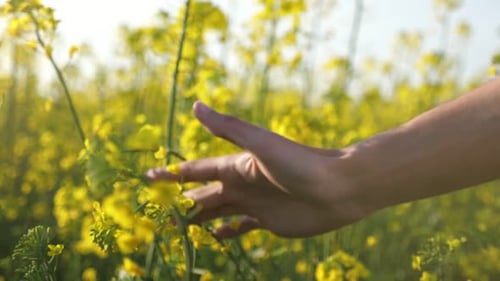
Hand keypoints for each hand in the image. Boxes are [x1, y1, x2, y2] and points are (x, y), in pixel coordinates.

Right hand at [146, 102, 368, 238]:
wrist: (339, 188)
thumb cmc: (302, 163)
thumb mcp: (261, 144)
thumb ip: (229, 128)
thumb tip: (196, 105)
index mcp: (236, 167)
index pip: (195, 170)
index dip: (172, 174)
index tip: (149, 177)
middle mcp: (242, 185)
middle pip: (203, 193)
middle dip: (180, 200)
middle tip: (156, 209)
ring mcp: (255, 204)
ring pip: (218, 211)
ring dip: (199, 216)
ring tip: (179, 224)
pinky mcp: (269, 222)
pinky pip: (241, 228)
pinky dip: (227, 232)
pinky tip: (216, 236)